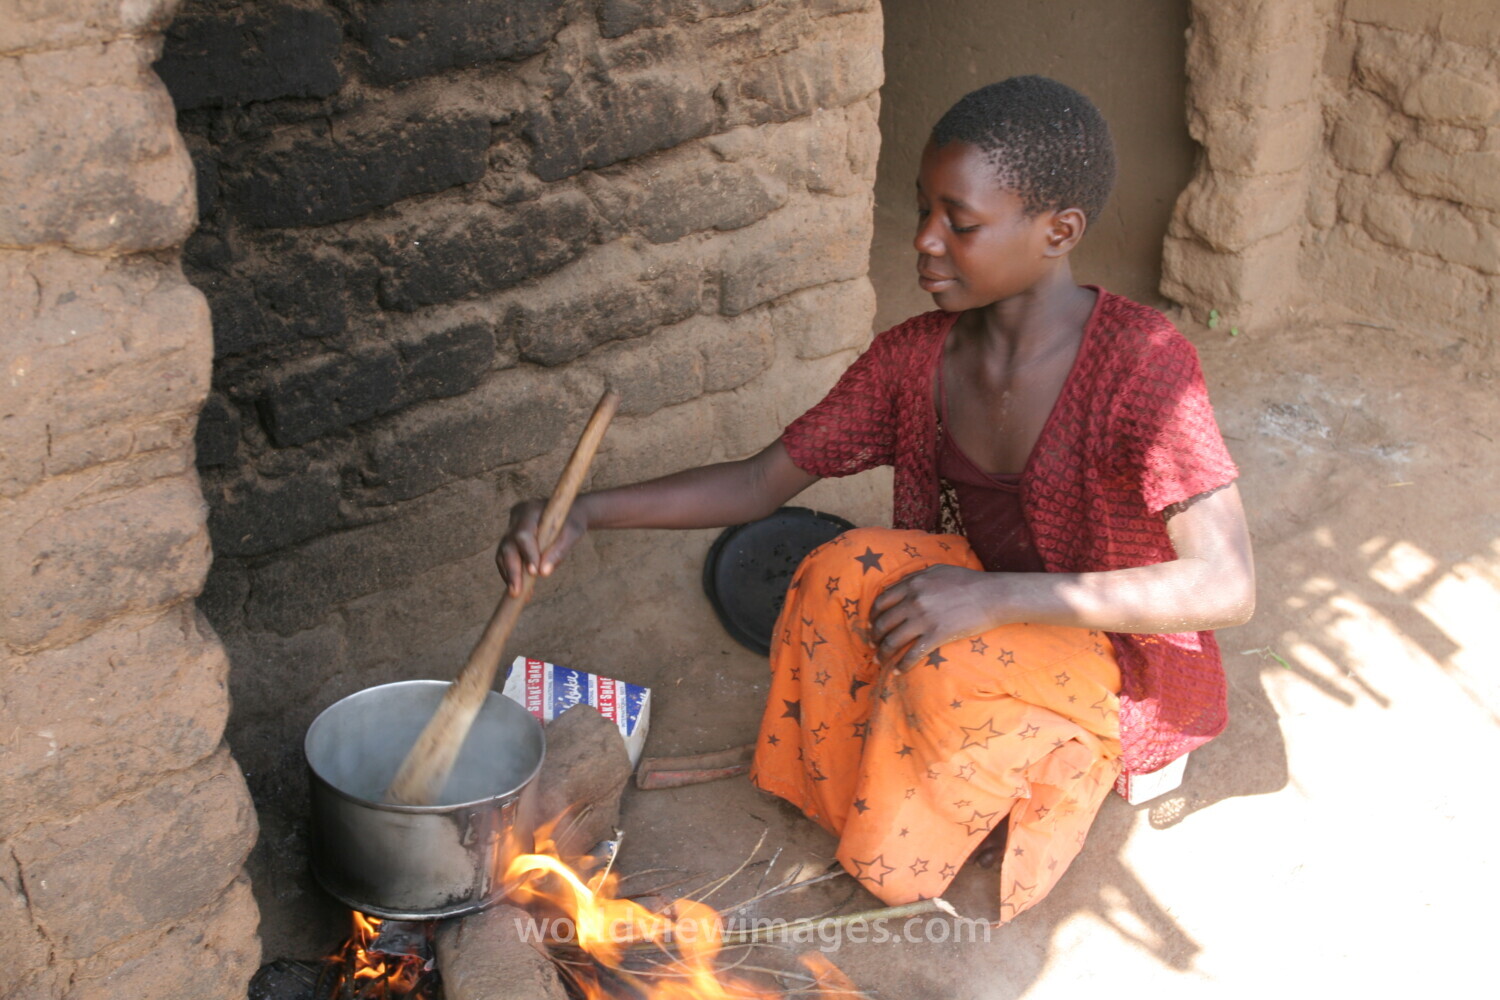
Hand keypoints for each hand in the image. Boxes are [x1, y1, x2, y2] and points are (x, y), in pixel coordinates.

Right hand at [495, 499, 588, 596]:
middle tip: (516, 592)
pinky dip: (513, 574)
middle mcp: (516, 518)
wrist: (569, 514)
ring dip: (510, 576)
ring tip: (519, 595)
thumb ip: (559, 551)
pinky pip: (506, 559)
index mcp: (530, 510)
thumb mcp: (572, 534)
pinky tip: (521, 590)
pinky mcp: (511, 540)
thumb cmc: (572, 522)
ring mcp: (511, 529)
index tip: (534, 573)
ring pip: (503, 554)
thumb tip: (544, 573)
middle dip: (512, 570)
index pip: (523, 534)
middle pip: (508, 546)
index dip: (527, 554)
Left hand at [870, 565, 1004, 671]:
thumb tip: (901, 585)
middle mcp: (913, 601)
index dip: (873, 616)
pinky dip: (902, 665)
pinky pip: (913, 654)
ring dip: (883, 653)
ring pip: (893, 640)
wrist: (993, 596)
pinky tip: (898, 672)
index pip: (881, 602)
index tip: (871, 625)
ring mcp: (924, 619)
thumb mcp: (937, 570)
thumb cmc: (968, 581)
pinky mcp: (937, 635)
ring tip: (879, 661)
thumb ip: (916, 577)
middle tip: (873, 645)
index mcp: (912, 584)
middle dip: (874, 637)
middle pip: (883, 623)